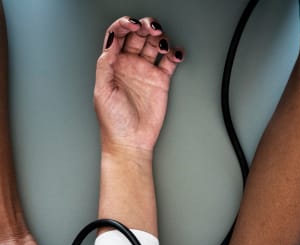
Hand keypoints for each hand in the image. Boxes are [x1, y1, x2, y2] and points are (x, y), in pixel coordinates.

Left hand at [94, 16, 183, 155]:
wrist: (131, 142)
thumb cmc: (113, 122)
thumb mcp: (102, 91)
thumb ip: (105, 64)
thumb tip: (111, 41)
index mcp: (113, 64)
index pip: (118, 35)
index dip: (124, 24)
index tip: (131, 24)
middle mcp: (129, 65)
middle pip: (137, 35)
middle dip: (144, 26)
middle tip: (151, 28)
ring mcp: (145, 72)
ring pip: (153, 44)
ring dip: (159, 37)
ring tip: (161, 43)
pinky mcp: (160, 82)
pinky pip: (169, 62)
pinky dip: (174, 54)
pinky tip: (175, 53)